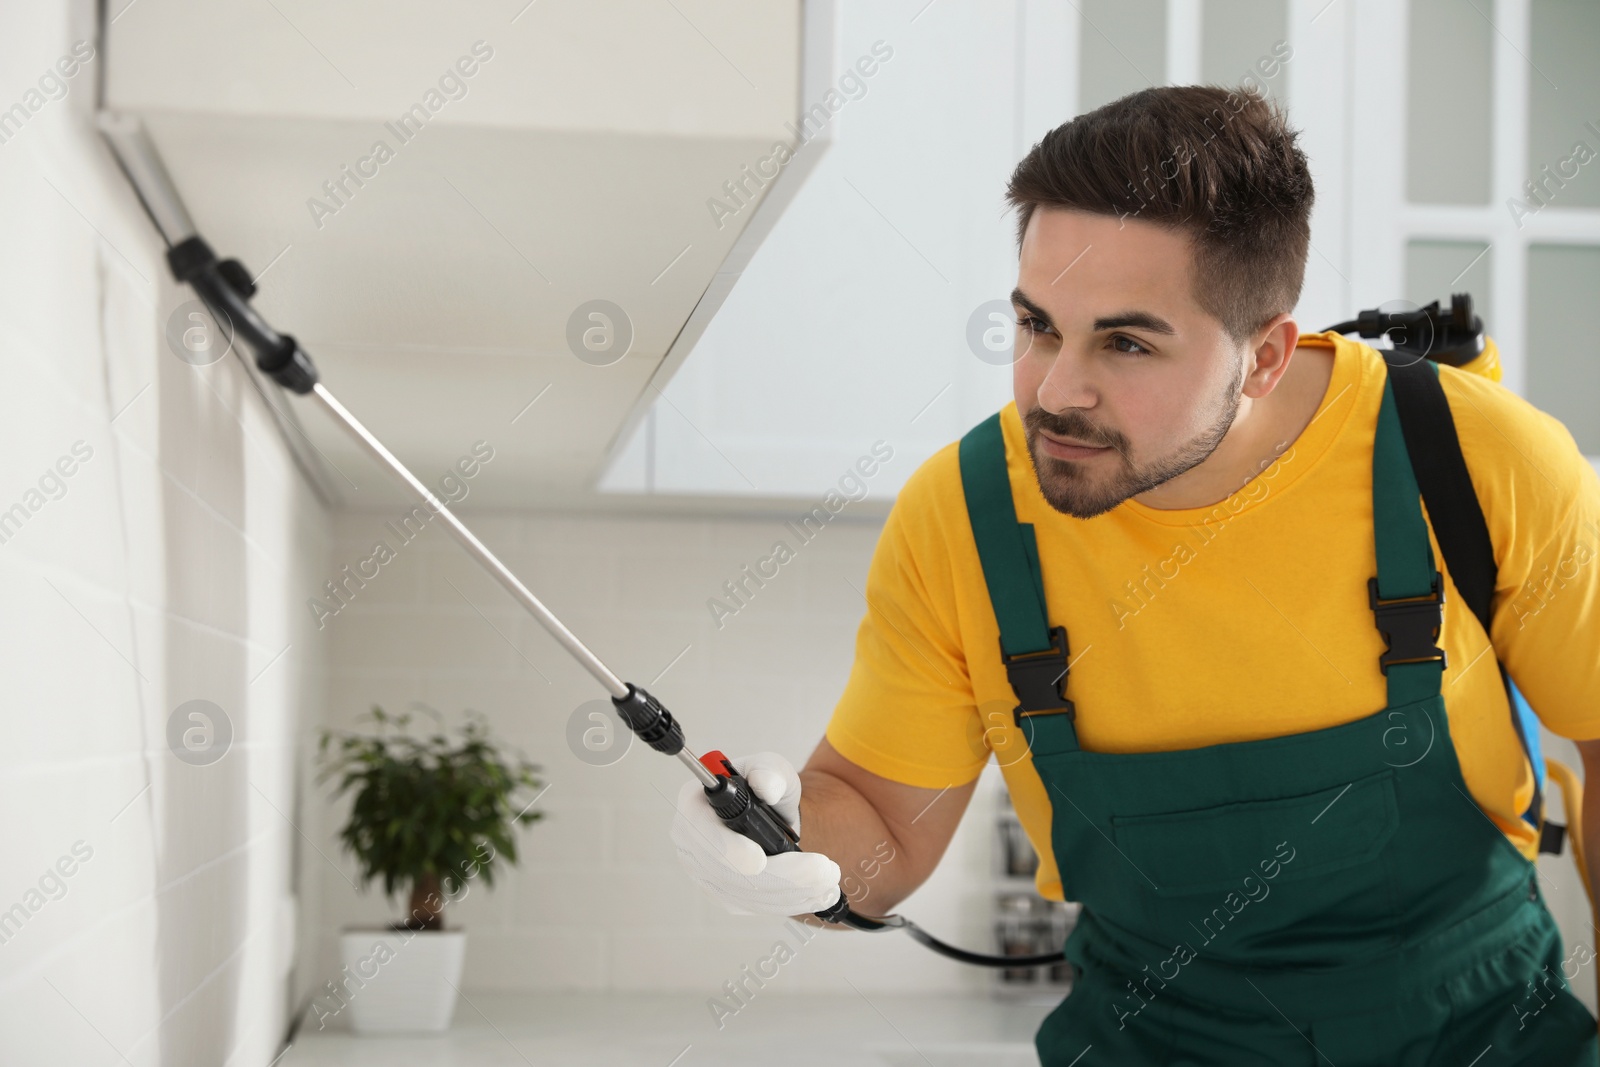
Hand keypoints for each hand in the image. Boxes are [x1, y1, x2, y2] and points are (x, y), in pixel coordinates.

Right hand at [671, 750, 842, 915]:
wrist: (774, 815)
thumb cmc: (767, 787)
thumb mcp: (773, 768)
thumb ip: (770, 771)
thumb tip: (766, 786)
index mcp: (694, 803)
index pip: (699, 830)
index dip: (726, 849)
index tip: (760, 860)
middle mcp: (691, 842)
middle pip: (728, 872)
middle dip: (781, 876)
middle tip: (823, 870)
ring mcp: (704, 873)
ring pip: (746, 894)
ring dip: (793, 892)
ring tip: (830, 879)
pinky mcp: (723, 895)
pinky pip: (755, 906)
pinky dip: (789, 902)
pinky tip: (817, 894)